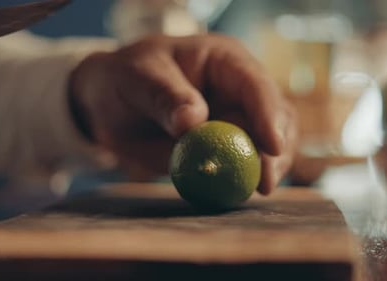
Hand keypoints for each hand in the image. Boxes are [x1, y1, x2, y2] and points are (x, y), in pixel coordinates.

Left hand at [68, 34, 296, 194]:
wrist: (111, 105)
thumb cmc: (124, 78)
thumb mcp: (135, 78)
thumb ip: (163, 96)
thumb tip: (193, 121)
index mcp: (223, 61)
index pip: (255, 85)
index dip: (268, 115)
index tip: (272, 147)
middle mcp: (238, 90)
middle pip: (276, 118)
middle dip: (275, 151)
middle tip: (263, 183)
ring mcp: (236, 120)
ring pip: (270, 146)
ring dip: (265, 169)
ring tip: (249, 190)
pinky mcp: (227, 147)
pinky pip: (244, 166)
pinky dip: (242, 181)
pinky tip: (234, 192)